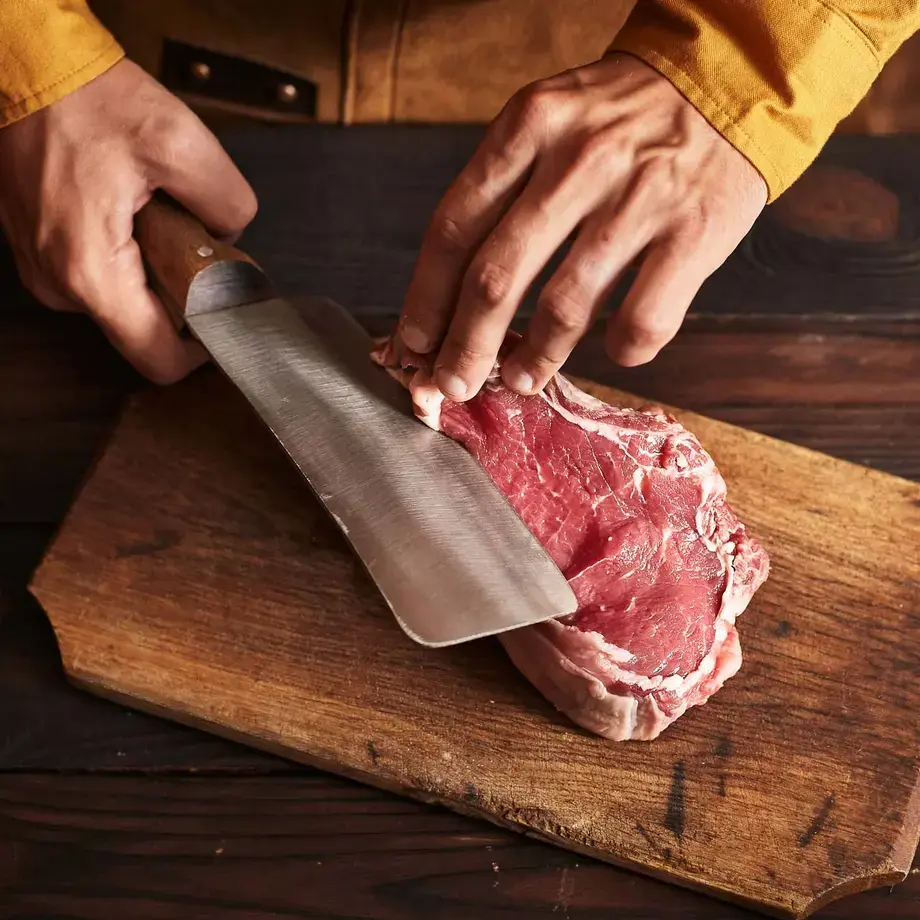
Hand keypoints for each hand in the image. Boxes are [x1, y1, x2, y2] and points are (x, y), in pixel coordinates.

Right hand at [0, 59, 256, 383]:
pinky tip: (131, 210)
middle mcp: (60, 283)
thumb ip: (228, 203)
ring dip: (151, 271)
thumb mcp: (181, 144)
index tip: (225, 319)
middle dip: (180, 296)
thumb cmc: (85, 99)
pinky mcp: (41, 251)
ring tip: (155, 216)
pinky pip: (98, 274)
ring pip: (123, 301)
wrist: (24, 64)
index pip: (158, 359)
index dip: (202, 350)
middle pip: (144, 330)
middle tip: (194, 243)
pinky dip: (126, 254)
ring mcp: (45, 269)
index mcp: (91, 272)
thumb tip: (232, 235)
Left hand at [396, 54, 766, 399]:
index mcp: (529, 126)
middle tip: (453, 383)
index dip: (427, 298)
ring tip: (520, 379)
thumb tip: (452, 294)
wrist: (727, 82)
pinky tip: (611, 351)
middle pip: (496, 276)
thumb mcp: (548, 120)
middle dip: (466, 345)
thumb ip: (502, 189)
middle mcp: (579, 160)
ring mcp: (638, 199)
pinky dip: (620, 351)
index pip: (455, 227)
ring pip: (564, 306)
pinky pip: (641, 320)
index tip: (415, 342)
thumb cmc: (620, 118)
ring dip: (534, 359)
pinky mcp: (693, 234)